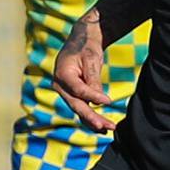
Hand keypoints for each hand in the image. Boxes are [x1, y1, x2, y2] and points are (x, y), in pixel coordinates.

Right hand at [53, 14, 113, 130]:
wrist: (81, 39)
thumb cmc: (86, 46)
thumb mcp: (91, 59)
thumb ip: (93, 80)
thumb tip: (99, 101)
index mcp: (62, 75)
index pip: (78, 90)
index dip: (93, 97)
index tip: (108, 101)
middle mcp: (60, 86)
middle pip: (76, 105)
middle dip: (92, 117)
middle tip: (107, 126)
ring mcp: (65, 91)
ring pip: (79, 109)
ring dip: (93, 121)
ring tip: (109, 129)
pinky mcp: (73, 94)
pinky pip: (81, 107)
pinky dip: (91, 117)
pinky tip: (102, 126)